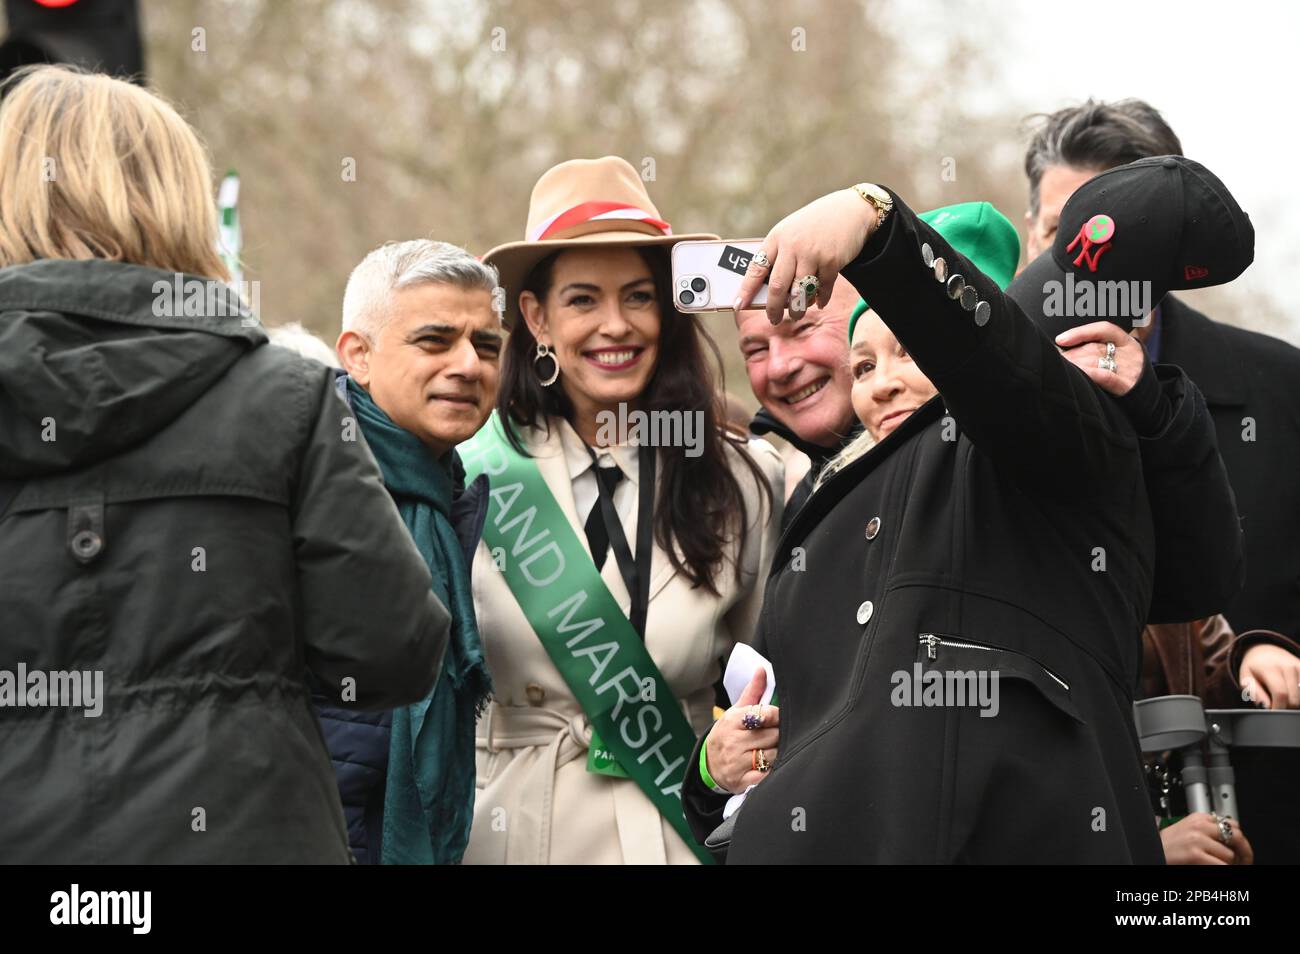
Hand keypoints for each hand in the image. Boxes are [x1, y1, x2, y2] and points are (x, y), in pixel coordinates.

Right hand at [703, 669, 779, 793]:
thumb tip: (762, 669)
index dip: (777, 716)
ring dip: (778, 752)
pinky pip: (767, 775)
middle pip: (773, 735)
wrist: (709, 764)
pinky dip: (773, 771)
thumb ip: (753, 691)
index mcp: (733, 721)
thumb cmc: (729, 733)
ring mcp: (737, 764)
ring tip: (772, 749)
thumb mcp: (736, 712)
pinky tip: (770, 766)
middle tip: (776, 735)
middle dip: (779, 735)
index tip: (778, 718)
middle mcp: (733, 742)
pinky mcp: (742, 782)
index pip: (765, 715)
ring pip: (774, 755)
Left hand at [733, 188, 878, 324]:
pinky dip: (820, 300)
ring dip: (797, 308)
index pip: (756, 268)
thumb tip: (772, 291)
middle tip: (773, 320)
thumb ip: (779, 256)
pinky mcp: (832, 261)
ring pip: (800, 292)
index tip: (738, 305)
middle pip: (777, 287)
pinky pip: (822, 289)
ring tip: (796, 313)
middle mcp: (792, 246)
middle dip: (773, 308)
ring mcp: (813, 254)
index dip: (746, 290)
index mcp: (777, 238)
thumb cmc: (814, 225)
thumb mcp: (790, 232)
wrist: (850, 209)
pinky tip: (818, 302)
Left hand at [1054, 321, 1145, 395]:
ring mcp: (1129, 369)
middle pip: (1093, 348)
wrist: (1149, 401)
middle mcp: (1129, 353)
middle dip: (1071, 355)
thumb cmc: (1125, 377)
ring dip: (1074, 365)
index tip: (1060, 339)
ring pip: (1096, 361)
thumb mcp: (1119, 358)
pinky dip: (1089, 373)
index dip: (1081, 332)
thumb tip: (1064, 348)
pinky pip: (1105, 376)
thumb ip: (1098, 350)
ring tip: (1060, 369)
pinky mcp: (1127, 386)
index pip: (1103, 329)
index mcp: (1127, 342)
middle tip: (1053, 360)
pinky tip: (1077, 374)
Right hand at [1160, 813, 1252, 864]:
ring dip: (1228, 864)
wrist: (1152, 852)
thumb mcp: (1188, 830)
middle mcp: (1199, 826)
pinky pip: (1222, 865)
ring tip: (1219, 865)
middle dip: (1243, 852)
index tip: (1240, 848)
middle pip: (1236, 836)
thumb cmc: (1168, 845)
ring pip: (1230, 855)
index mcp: (1198, 817)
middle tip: (1242, 862)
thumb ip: (1207, 830)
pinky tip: (1215, 868)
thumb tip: (1231, 840)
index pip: (1232, 824)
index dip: (1239, 839)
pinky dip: (1222, 869)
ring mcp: (1197, 840)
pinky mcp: (1196, 854)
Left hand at [1239, 643, 1299, 708]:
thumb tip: (1267, 707)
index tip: (1273, 713)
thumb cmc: (1255, 669)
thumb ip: (1255, 693)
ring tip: (1284, 698)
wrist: (1266, 651)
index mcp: (1269, 668)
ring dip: (1295, 703)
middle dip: (1286, 707)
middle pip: (1295, 699)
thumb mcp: (1246, 679)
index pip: (1281, 694)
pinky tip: (1292, 694)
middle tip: (1277, 705)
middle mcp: (1288, 666)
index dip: (1278, 708)